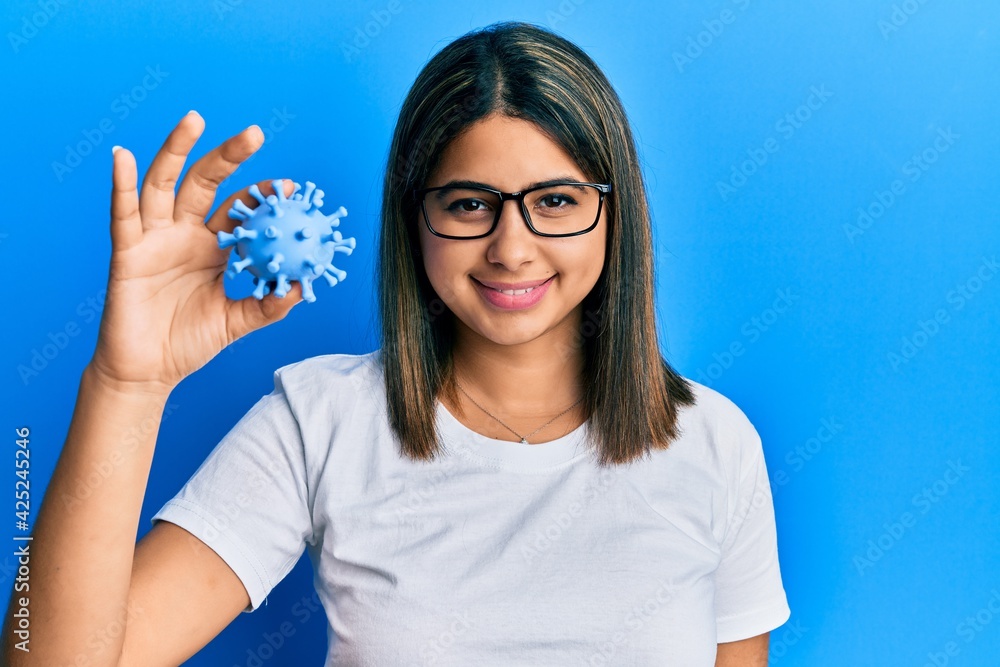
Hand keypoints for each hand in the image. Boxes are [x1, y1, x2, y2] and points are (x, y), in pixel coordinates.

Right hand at [88, 110, 303, 393]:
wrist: (149, 372)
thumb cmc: (190, 344)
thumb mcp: (239, 321)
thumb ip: (269, 305)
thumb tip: (302, 286)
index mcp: (212, 247)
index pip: (239, 210)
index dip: (262, 195)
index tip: (291, 186)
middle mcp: (183, 233)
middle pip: (206, 183)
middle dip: (229, 156)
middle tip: (255, 133)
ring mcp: (154, 238)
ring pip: (164, 185)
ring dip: (177, 150)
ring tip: (195, 119)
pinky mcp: (127, 252)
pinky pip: (123, 214)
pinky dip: (122, 184)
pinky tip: (124, 155)